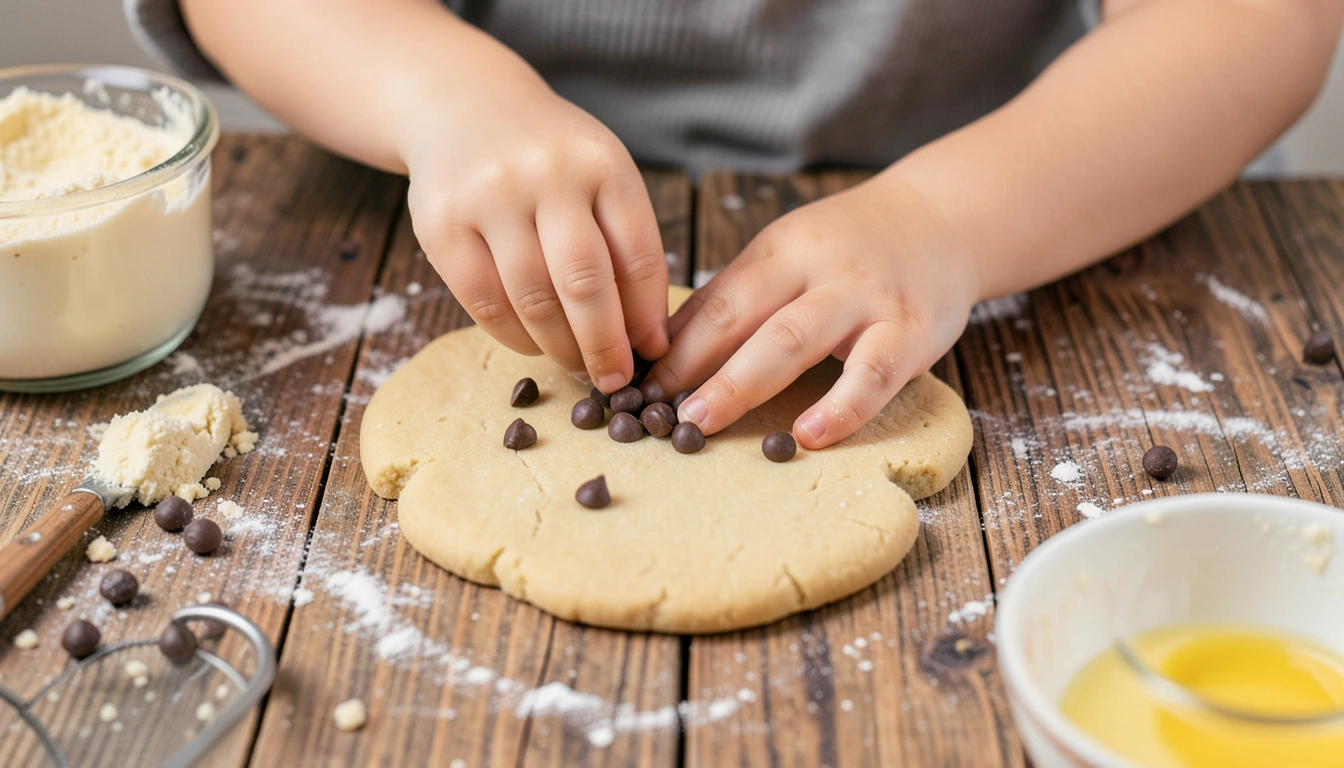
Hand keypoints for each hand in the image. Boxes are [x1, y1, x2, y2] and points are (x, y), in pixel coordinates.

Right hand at [403, 64, 668, 391]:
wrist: (464, 107)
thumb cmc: (550, 159)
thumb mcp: (600, 177)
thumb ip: (627, 245)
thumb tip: (649, 338)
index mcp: (601, 163)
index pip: (638, 257)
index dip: (647, 318)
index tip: (652, 353)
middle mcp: (547, 174)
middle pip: (585, 284)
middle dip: (604, 346)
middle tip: (614, 381)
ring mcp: (489, 196)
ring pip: (534, 301)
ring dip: (560, 348)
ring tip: (576, 365)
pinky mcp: (440, 223)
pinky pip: (485, 303)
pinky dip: (515, 337)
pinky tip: (534, 344)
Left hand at [643, 176, 978, 448]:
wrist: (941, 221)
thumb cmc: (850, 249)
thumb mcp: (789, 256)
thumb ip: (735, 298)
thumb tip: (662, 348)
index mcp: (780, 250)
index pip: (717, 300)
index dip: (673, 346)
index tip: (633, 385)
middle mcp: (819, 268)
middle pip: (745, 317)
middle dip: (693, 365)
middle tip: (653, 411)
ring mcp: (866, 298)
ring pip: (796, 340)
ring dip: (743, 383)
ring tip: (704, 422)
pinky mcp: (912, 330)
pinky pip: (873, 373)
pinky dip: (840, 407)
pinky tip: (809, 435)